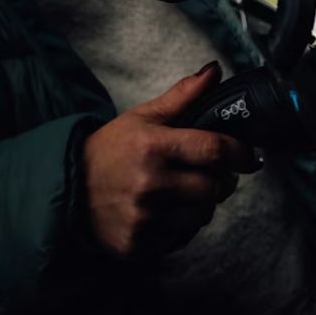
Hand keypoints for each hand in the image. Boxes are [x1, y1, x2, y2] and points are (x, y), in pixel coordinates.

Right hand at [82, 61, 260, 256]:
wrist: (66, 189)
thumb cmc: (109, 151)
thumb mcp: (142, 118)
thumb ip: (182, 95)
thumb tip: (214, 70)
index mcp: (153, 146)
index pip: (215, 150)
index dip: (241, 153)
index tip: (249, 156)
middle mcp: (150, 184)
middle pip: (215, 187)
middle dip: (220, 180)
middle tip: (210, 174)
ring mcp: (144, 218)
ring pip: (202, 214)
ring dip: (201, 204)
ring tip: (182, 192)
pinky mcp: (138, 245)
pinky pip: (182, 237)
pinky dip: (181, 225)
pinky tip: (163, 212)